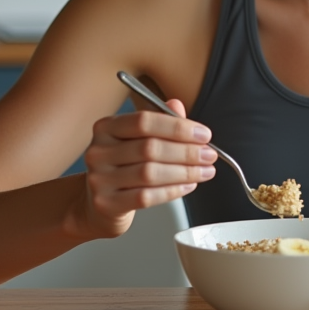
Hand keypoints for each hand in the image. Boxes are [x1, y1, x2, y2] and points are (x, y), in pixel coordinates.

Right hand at [81, 99, 215, 238]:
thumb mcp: (139, 139)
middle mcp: (98, 151)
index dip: (178, 127)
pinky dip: (172, 191)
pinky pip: (146, 197)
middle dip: (187, 152)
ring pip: (150, 173)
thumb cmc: (125, 167)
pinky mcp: (106, 203)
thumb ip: (160, 121)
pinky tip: (188, 185)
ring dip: (185, 172)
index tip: (204, 134)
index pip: (144, 121)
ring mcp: (99, 179)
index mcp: (106, 127)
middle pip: (150, 148)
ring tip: (205, 171)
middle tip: (209, 155)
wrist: (100, 203)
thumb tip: (177, 106)